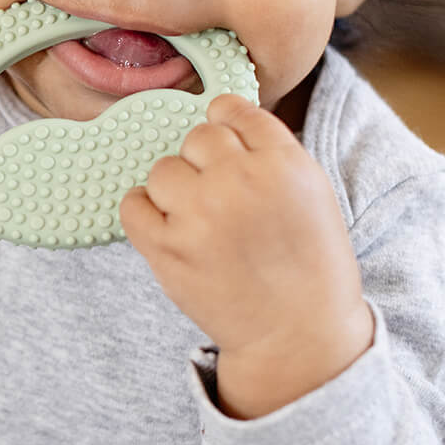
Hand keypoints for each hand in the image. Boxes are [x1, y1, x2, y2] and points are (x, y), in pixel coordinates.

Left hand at [120, 94, 372, 418]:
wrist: (297, 335)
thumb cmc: (308, 263)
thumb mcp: (311, 190)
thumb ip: (270, 150)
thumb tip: (219, 121)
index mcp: (283, 162)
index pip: (232, 109)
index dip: (228, 128)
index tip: (229, 151)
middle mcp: (239, 181)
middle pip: (197, 136)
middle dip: (205, 162)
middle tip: (221, 197)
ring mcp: (199, 214)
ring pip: (163, 169)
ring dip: (176, 190)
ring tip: (201, 221)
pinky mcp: (166, 248)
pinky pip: (133, 204)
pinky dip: (146, 213)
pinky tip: (171, 229)